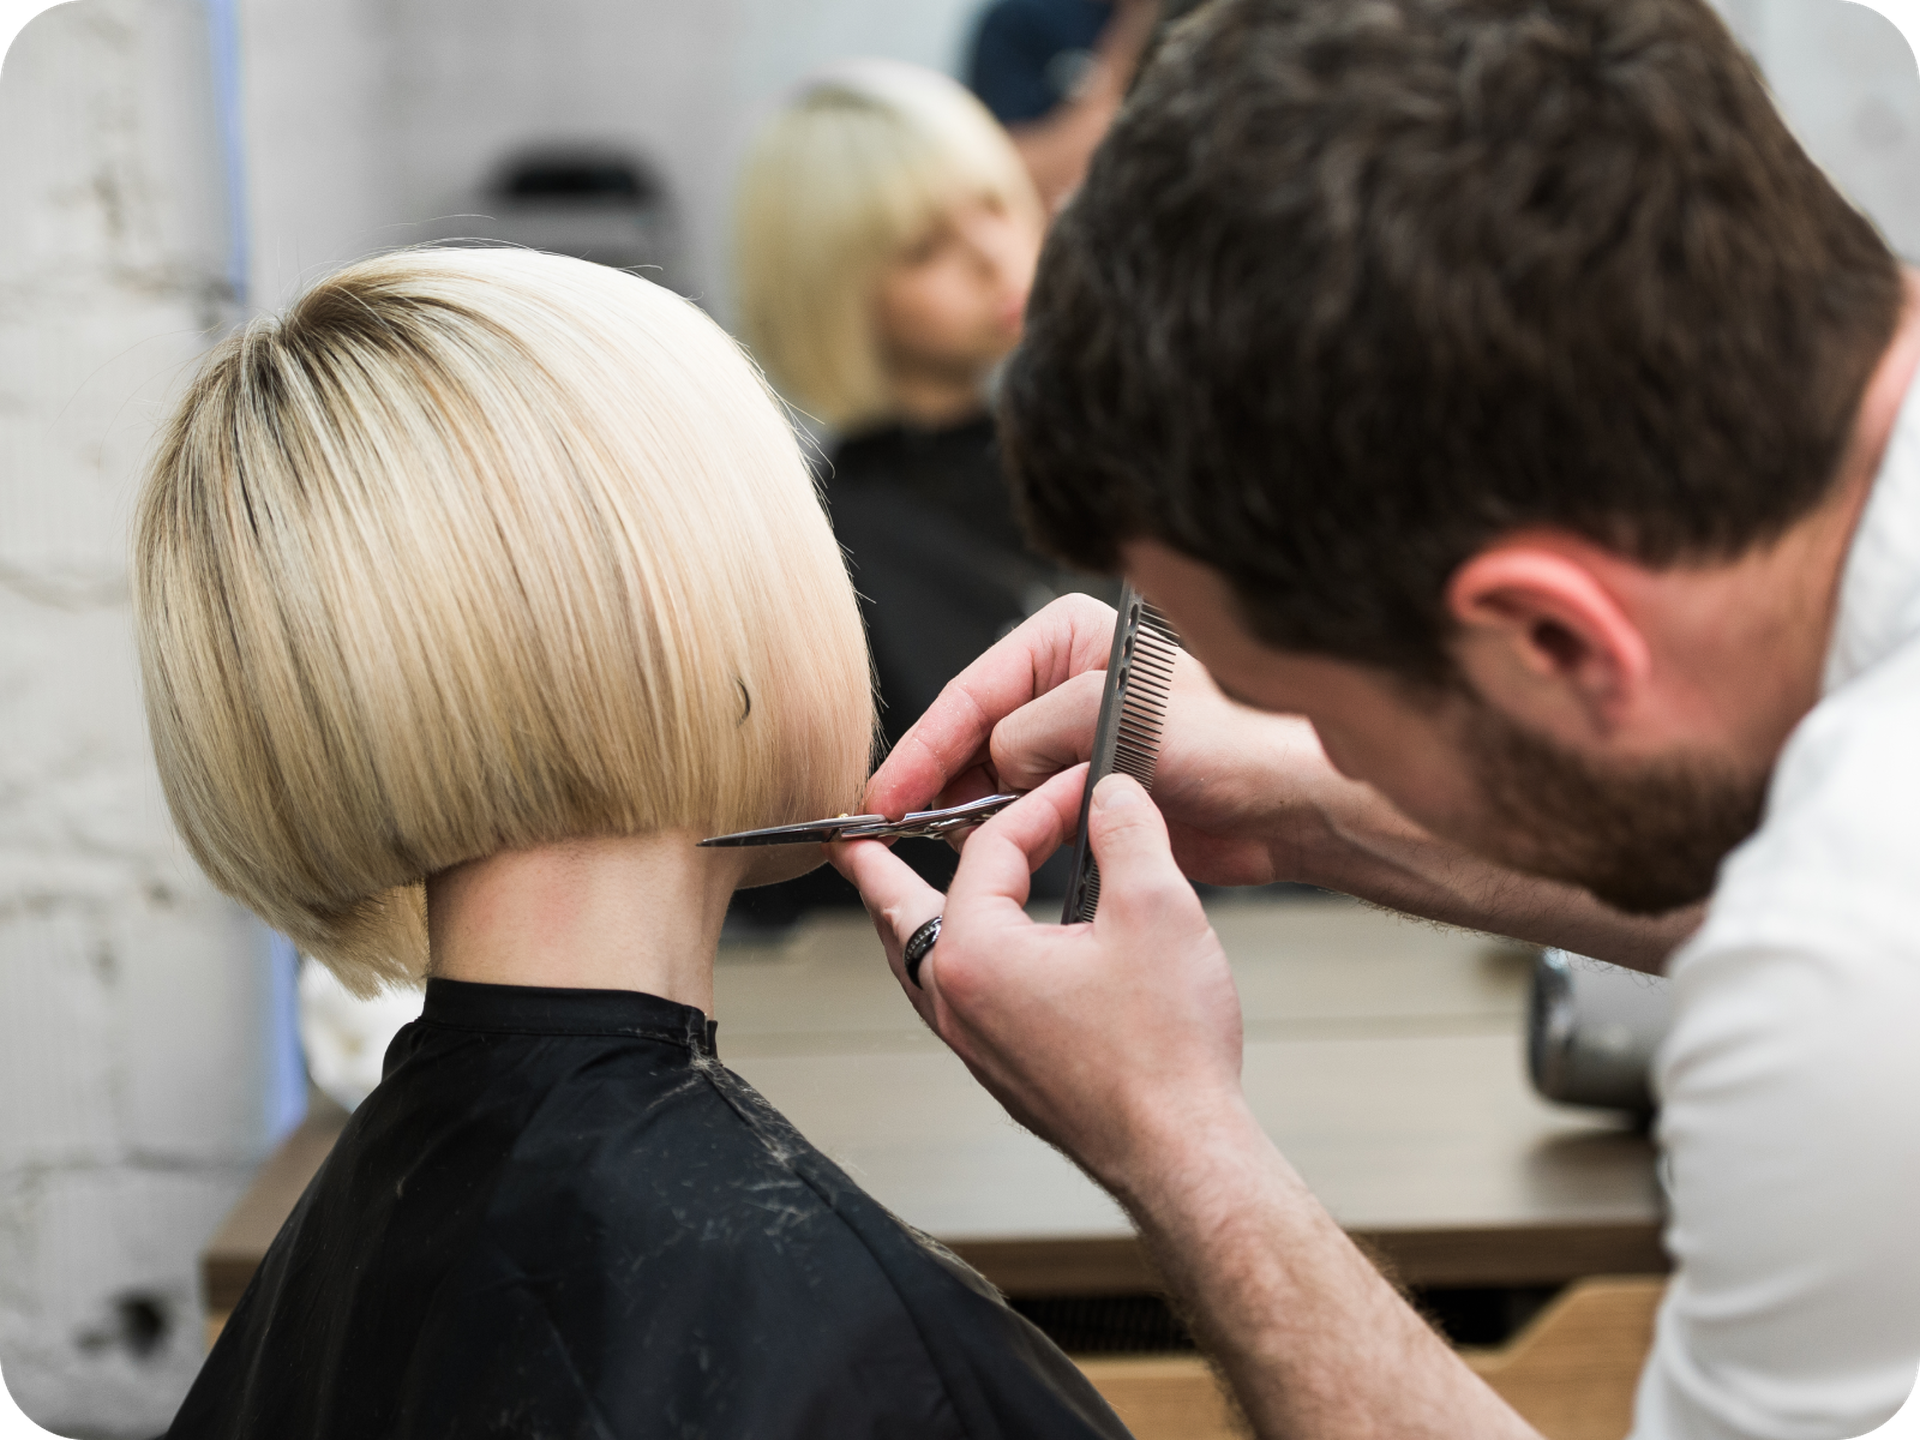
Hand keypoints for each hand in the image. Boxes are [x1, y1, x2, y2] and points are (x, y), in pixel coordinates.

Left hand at [831, 768, 1243, 1188]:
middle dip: (877, 868)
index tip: (1081, 789)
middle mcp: (957, 1001)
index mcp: (977, 954)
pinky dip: (948, 961)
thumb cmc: (1166, 1054)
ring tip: (895, 895)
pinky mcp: (1002, 1071)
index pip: (990, 849)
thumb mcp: (1157, 908)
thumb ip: (1128, 831)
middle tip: (850, 839)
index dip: (1040, 805)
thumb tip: (1113, 792)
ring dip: (907, 918)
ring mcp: (975, 1043)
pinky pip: (952, 1000)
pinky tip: (979, 960)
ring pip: (919, 962)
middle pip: (900, 913)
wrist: (1181, 1153)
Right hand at [865, 593, 1354, 888]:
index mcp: (1068, 641)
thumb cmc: (1229, 748)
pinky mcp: (1083, 788)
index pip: (974, 690)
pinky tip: (980, 851)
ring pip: (990, 774)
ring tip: (939, 838)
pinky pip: (1019, 808)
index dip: (925, 745)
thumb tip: (993, 762)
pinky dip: (997, 830)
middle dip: (937, 777)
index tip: (889, 792)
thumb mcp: (1109, 719)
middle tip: (896, 822)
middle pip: (972, 732)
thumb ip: (1032, 732)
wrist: (1283, 809)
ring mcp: (1071, 738)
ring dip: (965, 807)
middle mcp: (1064, 683)